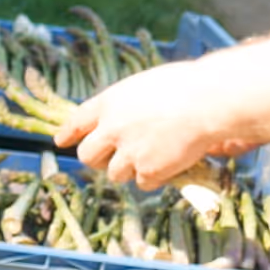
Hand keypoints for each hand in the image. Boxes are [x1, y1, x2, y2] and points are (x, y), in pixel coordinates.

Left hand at [54, 61, 238, 188]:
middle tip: (114, 159)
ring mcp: (128, 152)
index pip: (77, 121)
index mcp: (109, 102)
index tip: (62, 141)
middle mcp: (112, 128)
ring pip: (114, 174)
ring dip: (130, 170)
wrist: (207, 102)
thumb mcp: (144, 86)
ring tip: (153, 156)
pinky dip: (154, 178)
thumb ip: (126, 105)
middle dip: (98, 159)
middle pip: (87, 155)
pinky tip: (169, 163)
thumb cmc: (185, 86)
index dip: (69, 133)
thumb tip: (121, 119)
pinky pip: (142, 183)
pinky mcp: (147, 171)